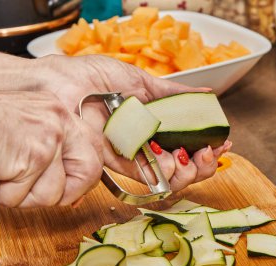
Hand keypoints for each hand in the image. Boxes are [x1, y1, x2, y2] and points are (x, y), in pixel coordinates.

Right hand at [0, 90, 103, 206]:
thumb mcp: (27, 130)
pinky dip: (3, 194)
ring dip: (23, 194)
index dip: (85, 176)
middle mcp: (60, 121)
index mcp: (59, 113)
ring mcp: (50, 138)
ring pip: (54, 193)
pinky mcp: (35, 156)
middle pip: (91, 171)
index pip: (93, 148)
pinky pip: (24, 196)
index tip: (73, 190)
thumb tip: (71, 192)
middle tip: (39, 192)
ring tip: (3, 175)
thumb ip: (52, 154)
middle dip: (67, 193)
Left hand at [37, 55, 230, 190]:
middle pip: (178, 162)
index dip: (202, 143)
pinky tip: (178, 162)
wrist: (57, 84)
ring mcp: (126, 153)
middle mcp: (139, 140)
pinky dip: (166, 174)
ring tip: (196, 156)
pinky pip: (143, 177)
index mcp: (147, 120)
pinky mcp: (111, 164)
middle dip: (201, 162)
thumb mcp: (136, 79)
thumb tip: (204, 93)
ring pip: (165, 175)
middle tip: (211, 151)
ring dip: (189, 171)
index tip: (219, 139)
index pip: (181, 139)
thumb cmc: (90, 77)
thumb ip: (169, 93)